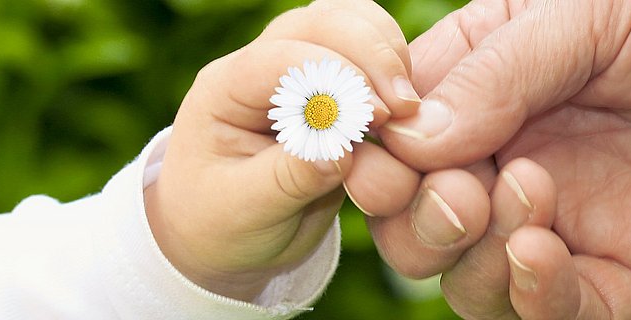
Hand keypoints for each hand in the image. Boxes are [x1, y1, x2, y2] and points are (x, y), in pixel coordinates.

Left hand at [145, 0, 427, 300]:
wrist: (226, 235)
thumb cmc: (223, 223)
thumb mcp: (246, 212)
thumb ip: (290, 179)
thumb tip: (342, 151)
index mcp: (225, 91)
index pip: (283, 57)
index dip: (335, 79)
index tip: (377, 120)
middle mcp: (261, 65)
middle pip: (321, 21)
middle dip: (370, 57)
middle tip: (403, 110)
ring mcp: (298, 66)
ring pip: (350, 21)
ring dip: (386, 55)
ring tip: (406, 108)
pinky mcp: (333, 80)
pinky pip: (369, 46)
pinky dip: (395, 65)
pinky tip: (405, 108)